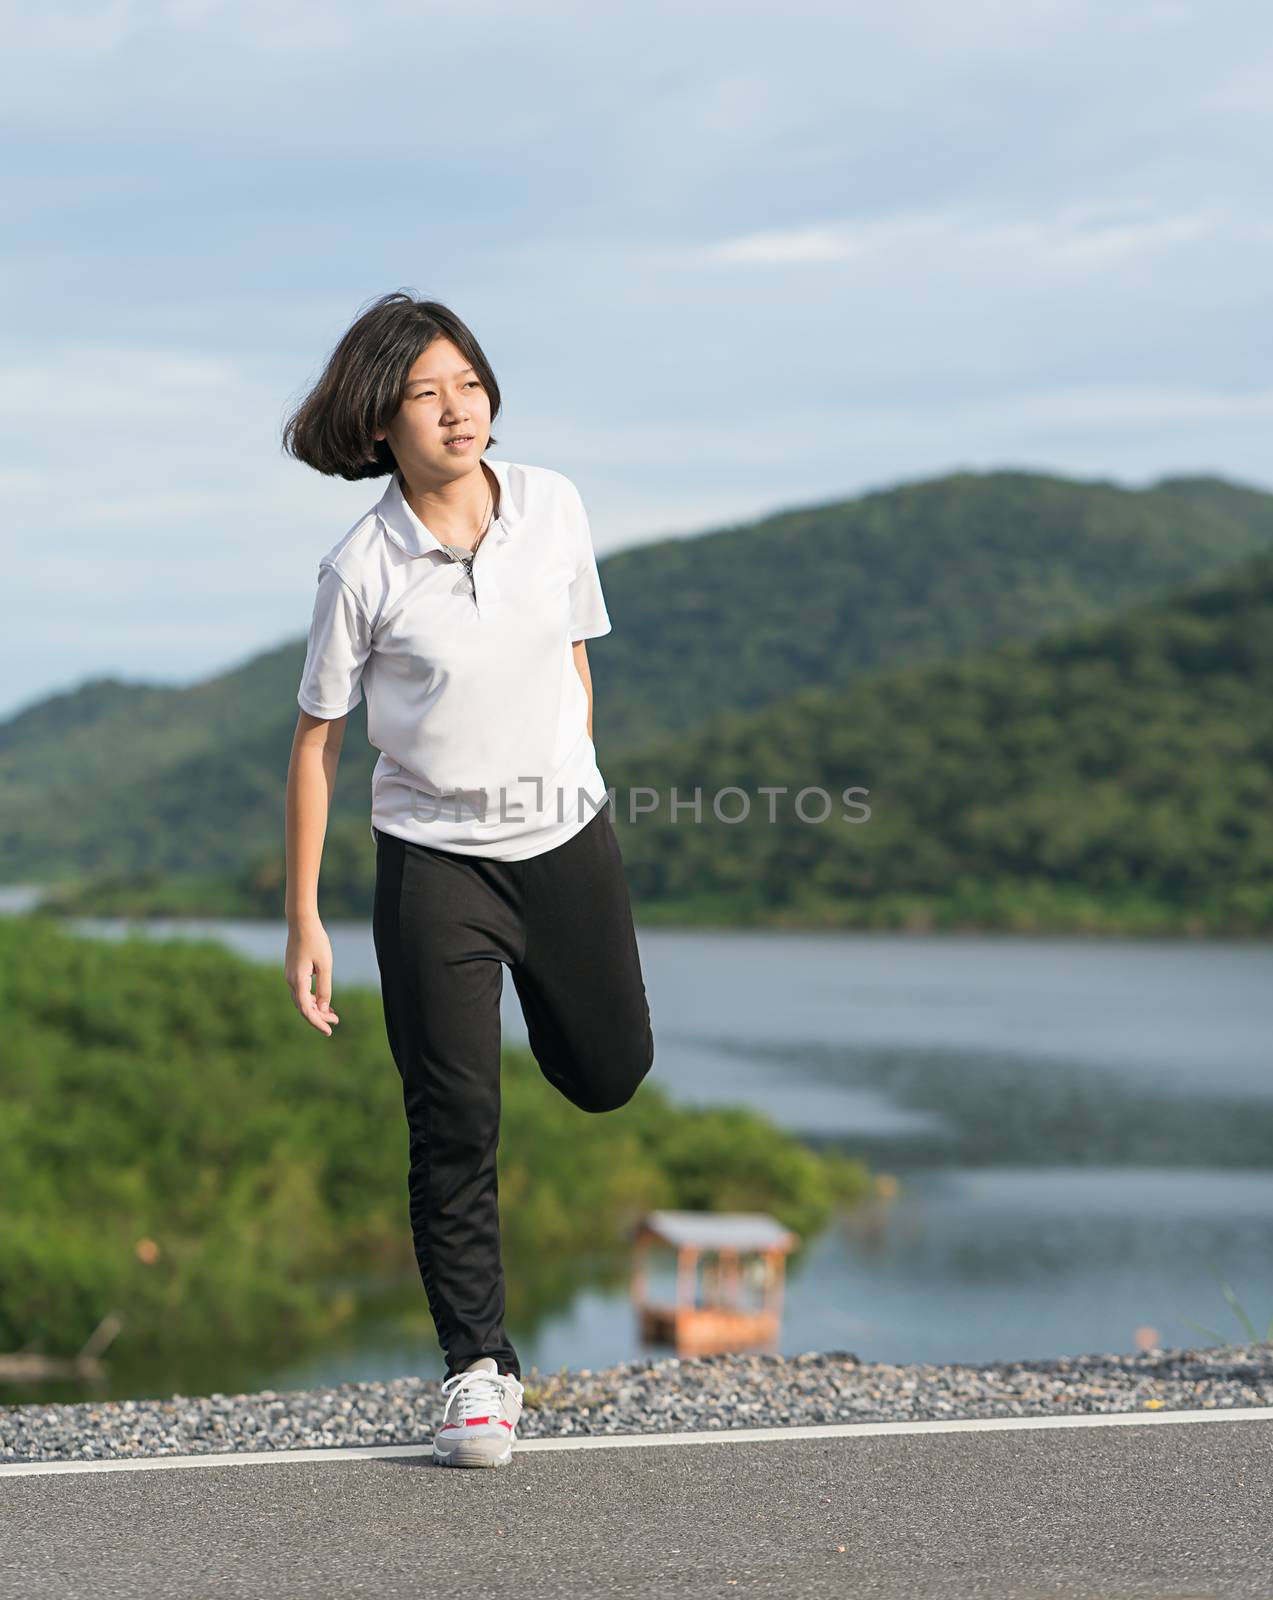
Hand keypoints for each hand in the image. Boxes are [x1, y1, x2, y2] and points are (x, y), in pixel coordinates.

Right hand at [285, 918, 341, 1035]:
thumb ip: (324, 988)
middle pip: (303, 1007)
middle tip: (336, 1021)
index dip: (317, 1023)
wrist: (301, 922)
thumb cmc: (316, 941)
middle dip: (319, 1017)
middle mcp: (290, 981)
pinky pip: (301, 992)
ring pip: (302, 1000)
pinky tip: (323, 1001)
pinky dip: (312, 999)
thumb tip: (323, 1008)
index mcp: (297, 981)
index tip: (329, 1031)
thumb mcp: (325, 966)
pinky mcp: (293, 972)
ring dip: (316, 1008)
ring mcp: (290, 977)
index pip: (306, 1010)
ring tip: (333, 1015)